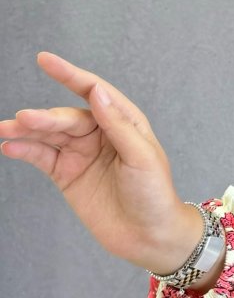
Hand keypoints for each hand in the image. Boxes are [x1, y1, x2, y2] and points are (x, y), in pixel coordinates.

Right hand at [0, 51, 196, 269]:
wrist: (149, 237)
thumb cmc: (155, 194)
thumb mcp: (142, 157)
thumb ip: (118, 125)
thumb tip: (98, 91)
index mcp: (123, 121)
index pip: (92, 90)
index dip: (68, 74)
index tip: (45, 59)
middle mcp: (100, 133)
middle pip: (65, 117)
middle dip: (44, 117)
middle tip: (23, 119)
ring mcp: (81, 154)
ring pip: (49, 135)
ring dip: (26, 132)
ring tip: (5, 130)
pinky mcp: (67, 175)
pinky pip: (42, 157)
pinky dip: (25, 151)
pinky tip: (9, 146)